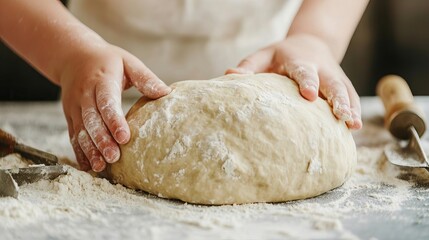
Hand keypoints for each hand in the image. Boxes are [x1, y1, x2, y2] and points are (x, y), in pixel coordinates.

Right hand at [60, 43, 170, 171]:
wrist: (73, 56)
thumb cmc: (107, 60)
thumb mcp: (128, 62)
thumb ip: (145, 78)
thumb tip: (166, 92)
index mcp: (101, 80)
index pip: (107, 102)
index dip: (114, 121)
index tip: (124, 138)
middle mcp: (84, 94)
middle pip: (91, 120)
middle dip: (102, 140)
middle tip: (114, 157)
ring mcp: (74, 107)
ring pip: (80, 131)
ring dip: (90, 149)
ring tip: (101, 167)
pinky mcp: (70, 116)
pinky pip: (73, 135)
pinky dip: (79, 151)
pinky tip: (89, 165)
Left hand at [226, 34, 361, 129]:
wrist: (310, 43)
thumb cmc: (280, 55)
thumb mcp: (264, 55)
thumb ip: (249, 66)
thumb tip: (229, 76)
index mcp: (298, 60)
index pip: (303, 70)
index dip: (307, 81)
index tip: (308, 95)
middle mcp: (320, 68)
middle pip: (331, 82)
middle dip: (337, 98)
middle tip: (340, 114)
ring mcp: (333, 76)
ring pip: (345, 90)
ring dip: (349, 107)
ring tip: (352, 124)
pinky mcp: (342, 83)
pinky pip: (351, 96)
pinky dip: (354, 110)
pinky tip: (354, 127)